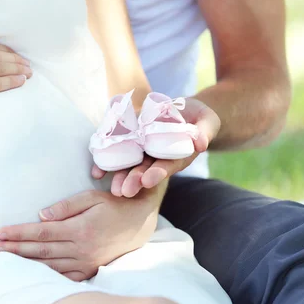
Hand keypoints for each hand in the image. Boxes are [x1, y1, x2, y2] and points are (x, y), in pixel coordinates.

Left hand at [0, 189, 159, 280]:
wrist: (139, 223)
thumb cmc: (113, 206)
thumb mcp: (91, 198)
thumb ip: (65, 207)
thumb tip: (41, 216)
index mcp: (79, 229)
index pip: (41, 233)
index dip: (18, 233)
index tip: (0, 233)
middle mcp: (80, 249)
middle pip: (40, 251)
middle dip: (15, 250)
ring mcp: (85, 262)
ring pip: (49, 266)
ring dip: (25, 264)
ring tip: (5, 261)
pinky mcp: (90, 270)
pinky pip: (64, 277)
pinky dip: (46, 277)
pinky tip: (30, 275)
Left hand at [95, 97, 220, 196]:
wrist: (184, 111)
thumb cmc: (199, 119)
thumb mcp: (207, 122)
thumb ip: (204, 131)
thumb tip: (201, 143)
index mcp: (175, 157)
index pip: (166, 166)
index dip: (157, 173)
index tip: (148, 179)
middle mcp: (156, 157)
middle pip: (144, 170)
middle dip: (134, 180)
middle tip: (124, 191)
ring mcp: (142, 149)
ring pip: (129, 165)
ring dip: (119, 176)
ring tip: (112, 188)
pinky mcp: (131, 138)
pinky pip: (117, 150)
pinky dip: (106, 161)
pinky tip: (96, 172)